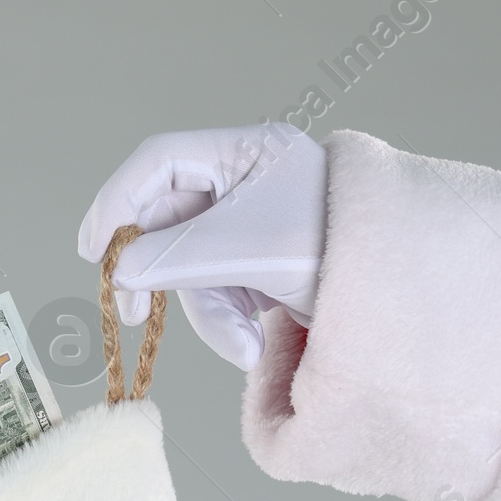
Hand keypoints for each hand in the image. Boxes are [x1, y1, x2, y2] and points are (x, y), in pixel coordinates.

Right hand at [78, 124, 327, 370]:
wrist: (403, 298)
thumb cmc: (338, 251)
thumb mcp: (249, 249)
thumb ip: (176, 255)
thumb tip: (121, 270)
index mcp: (246, 152)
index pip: (160, 162)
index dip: (118, 201)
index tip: (96, 250)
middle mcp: (247, 183)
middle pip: (170, 223)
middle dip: (160, 275)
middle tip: (133, 312)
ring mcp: (255, 227)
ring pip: (194, 268)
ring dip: (209, 314)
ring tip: (240, 345)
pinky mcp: (265, 268)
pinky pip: (223, 293)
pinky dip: (231, 325)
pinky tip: (254, 348)